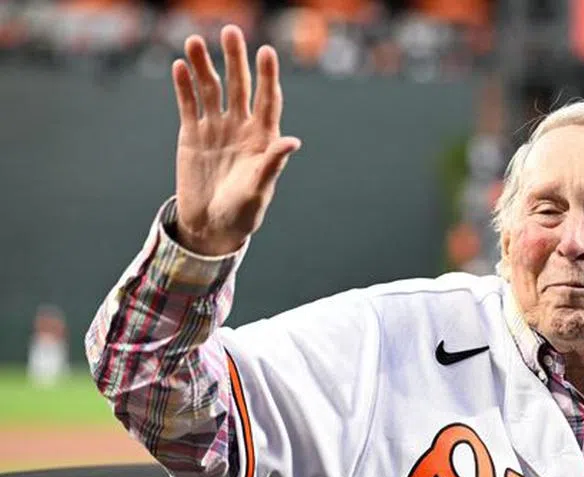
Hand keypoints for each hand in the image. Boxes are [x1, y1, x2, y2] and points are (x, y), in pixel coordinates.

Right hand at [172, 26, 300, 255]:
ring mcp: (216, 128)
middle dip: (235, 60)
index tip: (266, 51)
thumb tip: (293, 141)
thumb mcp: (259, 190)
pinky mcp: (192, 135)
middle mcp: (241, 127)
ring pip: (210, 89)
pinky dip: (184, 86)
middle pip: (239, 86)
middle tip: (231, 31)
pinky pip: (188, 104)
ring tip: (194, 40)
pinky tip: (179, 66)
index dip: (267, 76)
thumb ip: (273, 164)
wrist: (211, 226)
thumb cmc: (243, 212)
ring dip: (203, 65)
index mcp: (263, 139)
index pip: (268, 100)